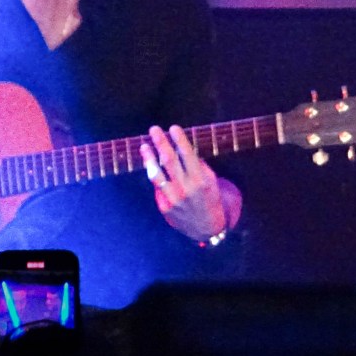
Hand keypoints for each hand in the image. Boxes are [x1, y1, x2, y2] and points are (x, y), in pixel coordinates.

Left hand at [140, 125, 236, 241]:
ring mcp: (173, 199)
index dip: (179, 139)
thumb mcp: (211, 181)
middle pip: (169, 161)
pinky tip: (151, 166)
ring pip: (157, 174)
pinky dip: (154, 175)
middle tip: (154, 130)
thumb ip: (199, 166)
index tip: (173, 127)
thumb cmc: (210, 199)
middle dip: (161, 143)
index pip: (187, 154)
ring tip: (144, 146)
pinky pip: (157, 187)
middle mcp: (186, 189)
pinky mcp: (164, 207)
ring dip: (149, 158)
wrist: (207, 228)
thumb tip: (184, 149)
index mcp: (201, 180)